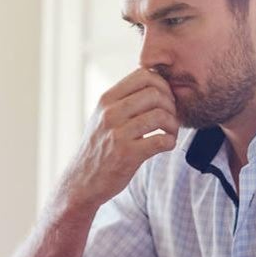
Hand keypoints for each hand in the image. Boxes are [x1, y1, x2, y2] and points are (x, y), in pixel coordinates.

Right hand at [58, 68, 179, 210]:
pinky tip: (166, 145)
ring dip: (173, 125)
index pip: (144, 75)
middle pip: (155, 93)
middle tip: (170, 118)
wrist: (82, 181)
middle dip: (171, 105)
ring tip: (170, 132)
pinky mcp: (127, 155)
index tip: (165, 99)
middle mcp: (110, 113)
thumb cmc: (99, 147)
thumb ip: (123, 99)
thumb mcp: (103, 116)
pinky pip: (161, 140)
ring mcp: (118, 134)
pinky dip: (170, 142)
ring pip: (161, 115)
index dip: (162, 85)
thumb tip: (154, 80)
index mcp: (106, 100)